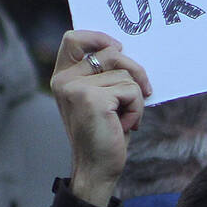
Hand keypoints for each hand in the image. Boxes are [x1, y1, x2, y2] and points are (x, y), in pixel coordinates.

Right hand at [50, 30, 150, 206]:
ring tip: (125, 118)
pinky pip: (131, 90)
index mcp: (62, 77)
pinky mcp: (92, 98)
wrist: (98, 169)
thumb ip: (104, 74)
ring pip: (125, 74)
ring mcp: (75, 88)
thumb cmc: (104, 133)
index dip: (98, 36)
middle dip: (135, 70)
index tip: (119, 47)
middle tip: (143, 91)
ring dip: (135, 97)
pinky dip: (136, 108)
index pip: (73, 38)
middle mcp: (64, 80)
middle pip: (111, 52)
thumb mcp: (102, 98)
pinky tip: (125, 125)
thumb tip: (125, 50)